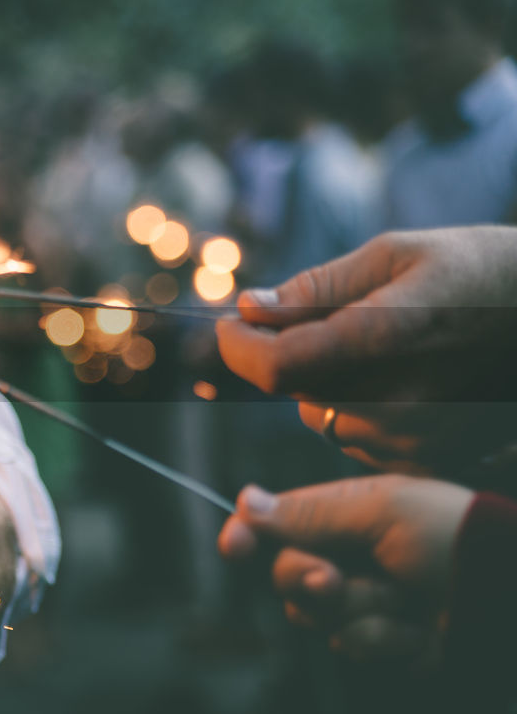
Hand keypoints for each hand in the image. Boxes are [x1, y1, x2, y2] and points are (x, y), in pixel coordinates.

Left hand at [216, 227, 516, 476]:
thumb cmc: (483, 271)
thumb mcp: (399, 253)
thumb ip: (316, 287)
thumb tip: (249, 307)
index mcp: (389, 335)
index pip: (279, 366)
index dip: (238, 348)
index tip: (230, 325)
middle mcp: (400, 399)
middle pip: (296, 391)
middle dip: (289, 355)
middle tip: (328, 320)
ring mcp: (418, 438)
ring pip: (325, 418)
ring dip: (328, 385)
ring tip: (387, 349)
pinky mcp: (431, 461)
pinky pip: (362, 441)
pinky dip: (364, 410)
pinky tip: (409, 380)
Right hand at [219, 475, 473, 663]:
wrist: (511, 596)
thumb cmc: (452, 537)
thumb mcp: (382, 510)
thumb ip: (310, 511)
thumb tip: (245, 501)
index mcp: (343, 516)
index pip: (275, 524)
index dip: (247, 535)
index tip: (234, 547)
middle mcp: (345, 558)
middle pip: (283, 574)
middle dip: (305, 579)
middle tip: (333, 579)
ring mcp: (363, 603)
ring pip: (314, 616)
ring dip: (358, 610)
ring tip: (404, 599)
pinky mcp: (382, 643)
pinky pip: (352, 645)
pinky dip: (384, 639)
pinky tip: (417, 629)